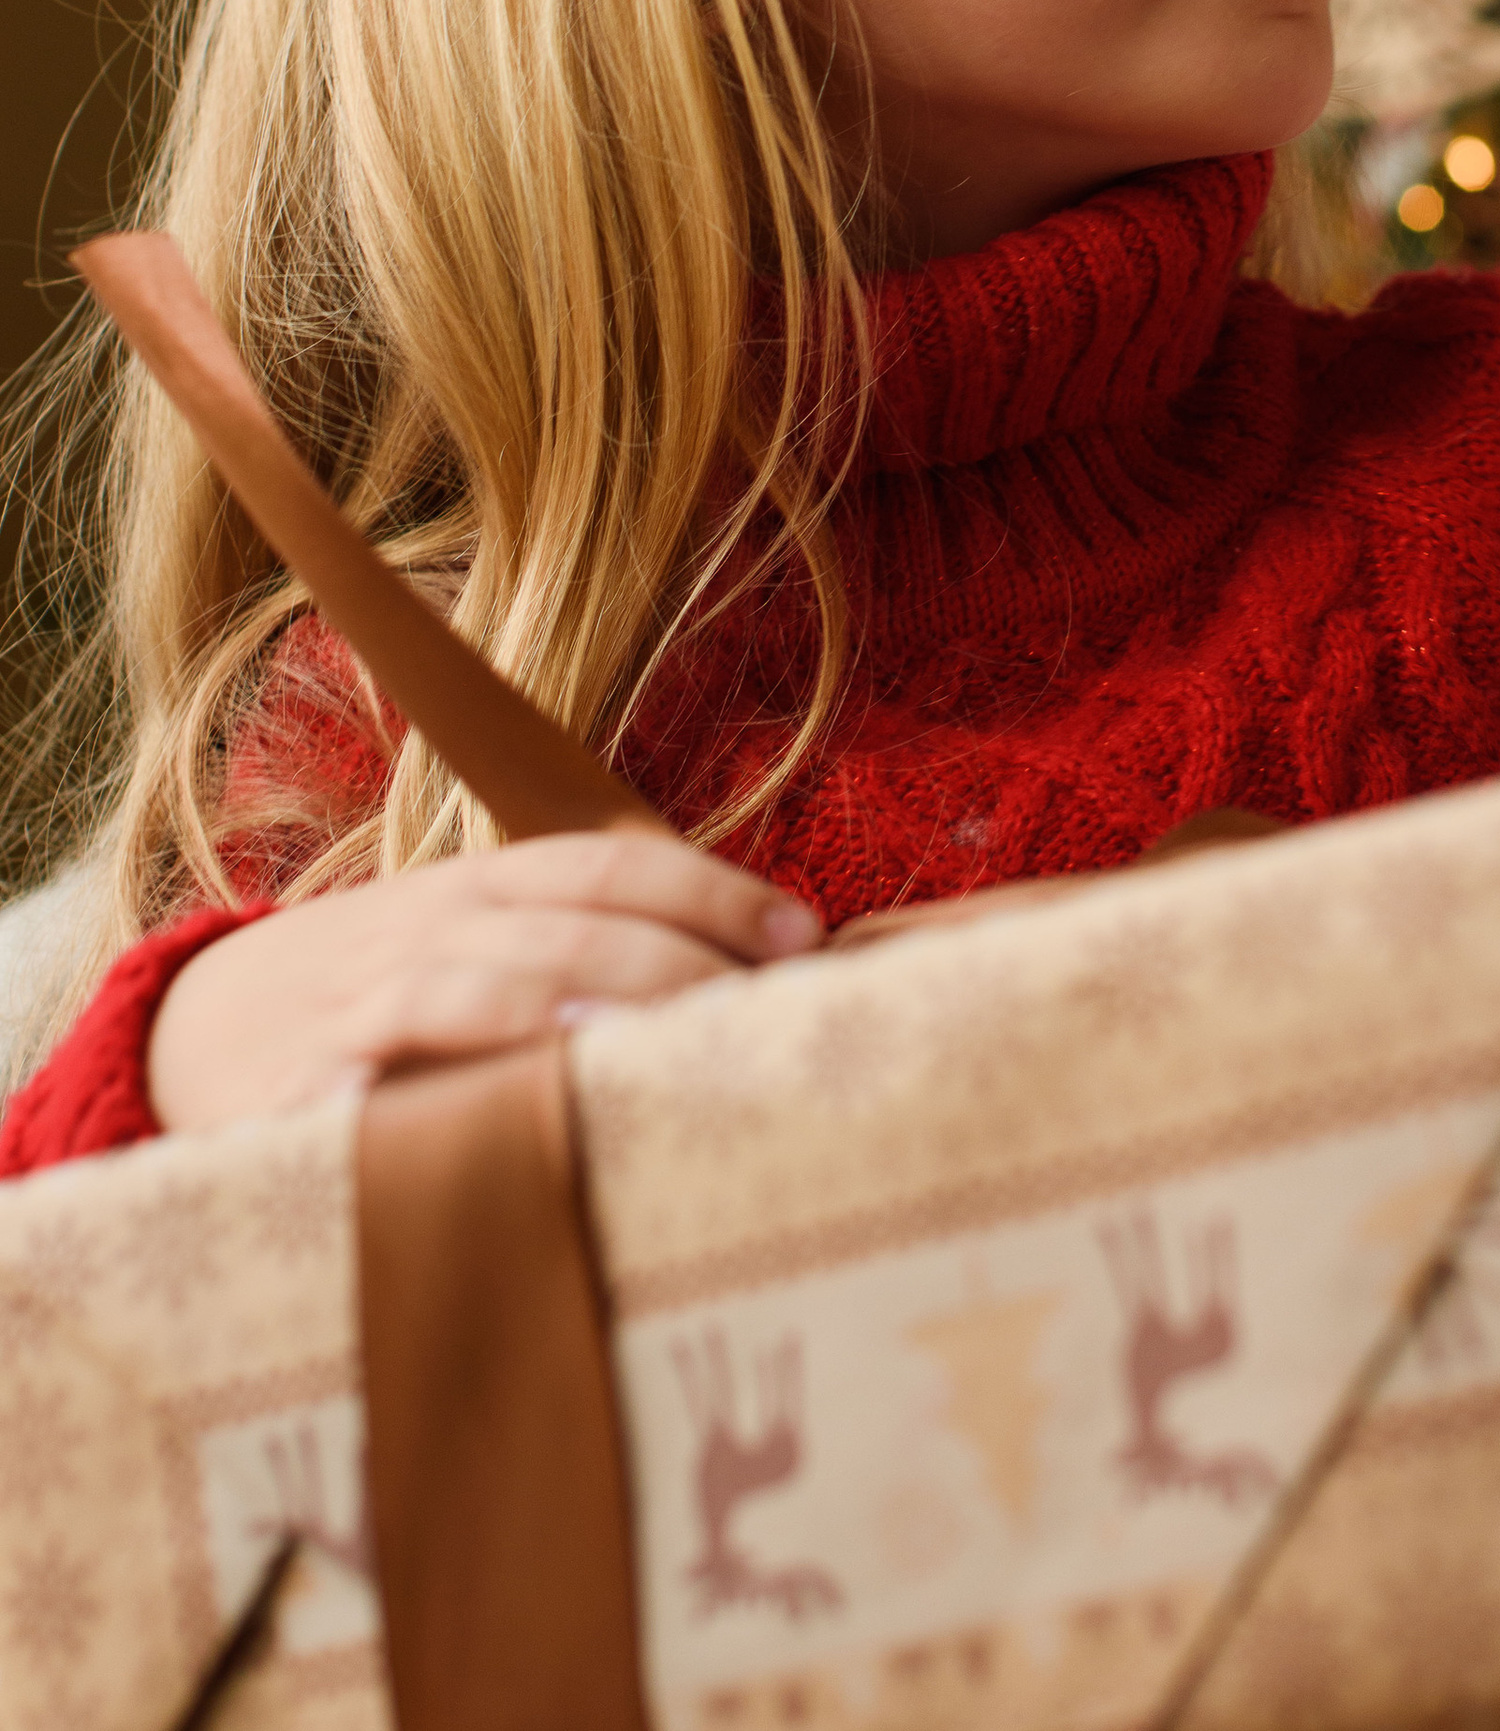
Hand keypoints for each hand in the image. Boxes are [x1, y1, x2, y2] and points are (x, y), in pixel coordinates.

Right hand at [147, 833, 820, 1132]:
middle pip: (563, 926)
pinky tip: (464, 1132)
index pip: (611, 863)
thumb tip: (758, 976)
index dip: (710, 891)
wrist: (197, 1023)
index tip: (806, 936)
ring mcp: (361, 1004)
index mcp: (487, 886)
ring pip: (471, 987)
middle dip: (668, 960)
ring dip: (556, 1009)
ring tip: (634, 1042)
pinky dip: (401, 1103)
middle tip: (755, 1010)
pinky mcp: (294, 1094)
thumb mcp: (480, 941)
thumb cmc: (385, 991)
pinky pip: (353, 1092)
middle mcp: (433, 927)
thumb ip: (589, 945)